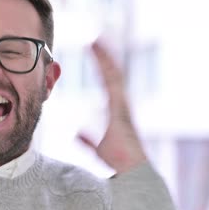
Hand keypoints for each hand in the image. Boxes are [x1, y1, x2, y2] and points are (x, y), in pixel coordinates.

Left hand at [77, 40, 147, 173]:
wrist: (131, 171)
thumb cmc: (119, 161)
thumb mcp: (97, 148)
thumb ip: (87, 140)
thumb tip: (76, 133)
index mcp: (115, 109)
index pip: (107, 81)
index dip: (101, 65)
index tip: (93, 49)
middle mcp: (121, 103)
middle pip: (112, 73)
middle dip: (104, 55)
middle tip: (95, 37)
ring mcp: (123, 104)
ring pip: (115, 74)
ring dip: (105, 57)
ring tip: (95, 40)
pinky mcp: (122, 108)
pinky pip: (114, 84)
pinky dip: (107, 69)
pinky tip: (100, 56)